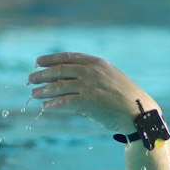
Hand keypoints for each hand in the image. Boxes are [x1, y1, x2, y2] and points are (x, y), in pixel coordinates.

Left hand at [29, 52, 157, 133]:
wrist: (139, 112)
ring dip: (43, 90)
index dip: (51, 59)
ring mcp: (89, 86)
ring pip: (59, 87)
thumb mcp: (110, 77)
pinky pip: (64, 102)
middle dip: (42, 74)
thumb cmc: (125, 97)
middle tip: (30, 78)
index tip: (38, 62)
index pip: (68, 57)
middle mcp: (91, 72)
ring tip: (34, 93)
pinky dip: (53, 104)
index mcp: (97, 63)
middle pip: (60, 71)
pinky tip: (46, 106)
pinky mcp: (88, 102)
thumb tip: (70, 79)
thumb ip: (92, 75)